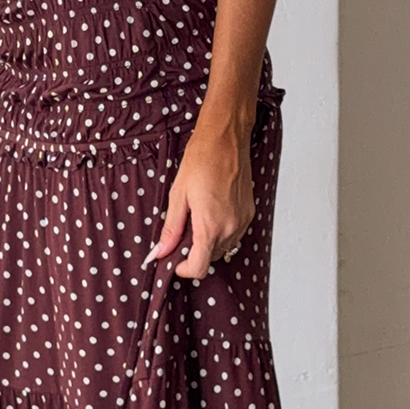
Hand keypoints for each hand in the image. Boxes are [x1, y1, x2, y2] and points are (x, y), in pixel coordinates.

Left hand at [146, 115, 254, 280]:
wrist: (226, 139)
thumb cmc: (200, 161)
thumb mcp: (178, 196)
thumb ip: (171, 229)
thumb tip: (160, 252)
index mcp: (210, 226)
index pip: (199, 267)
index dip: (183, 269)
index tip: (174, 261)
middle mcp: (230, 228)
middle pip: (211, 258)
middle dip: (194, 252)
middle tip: (182, 232)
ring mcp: (242, 221)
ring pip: (223, 248)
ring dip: (208, 242)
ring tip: (196, 218)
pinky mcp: (249, 213)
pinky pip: (233, 234)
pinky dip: (221, 232)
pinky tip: (211, 211)